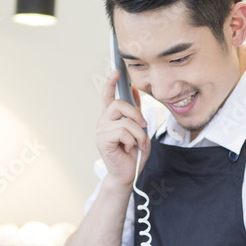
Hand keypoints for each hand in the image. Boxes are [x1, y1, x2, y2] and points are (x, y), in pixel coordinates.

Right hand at [96, 70, 147, 188]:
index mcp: (111, 117)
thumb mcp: (139, 129)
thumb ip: (135, 111)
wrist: (128, 174)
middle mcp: (103, 121)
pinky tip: (129, 149)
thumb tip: (134, 90)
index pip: (108, 96)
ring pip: (126, 121)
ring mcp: (101, 130)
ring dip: (139, 134)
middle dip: (136, 114)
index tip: (116, 71)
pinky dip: (133, 141)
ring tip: (138, 144)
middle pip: (119, 104)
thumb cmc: (132, 154)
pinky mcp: (102, 140)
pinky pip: (123, 132)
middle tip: (144, 125)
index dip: (110, 83)